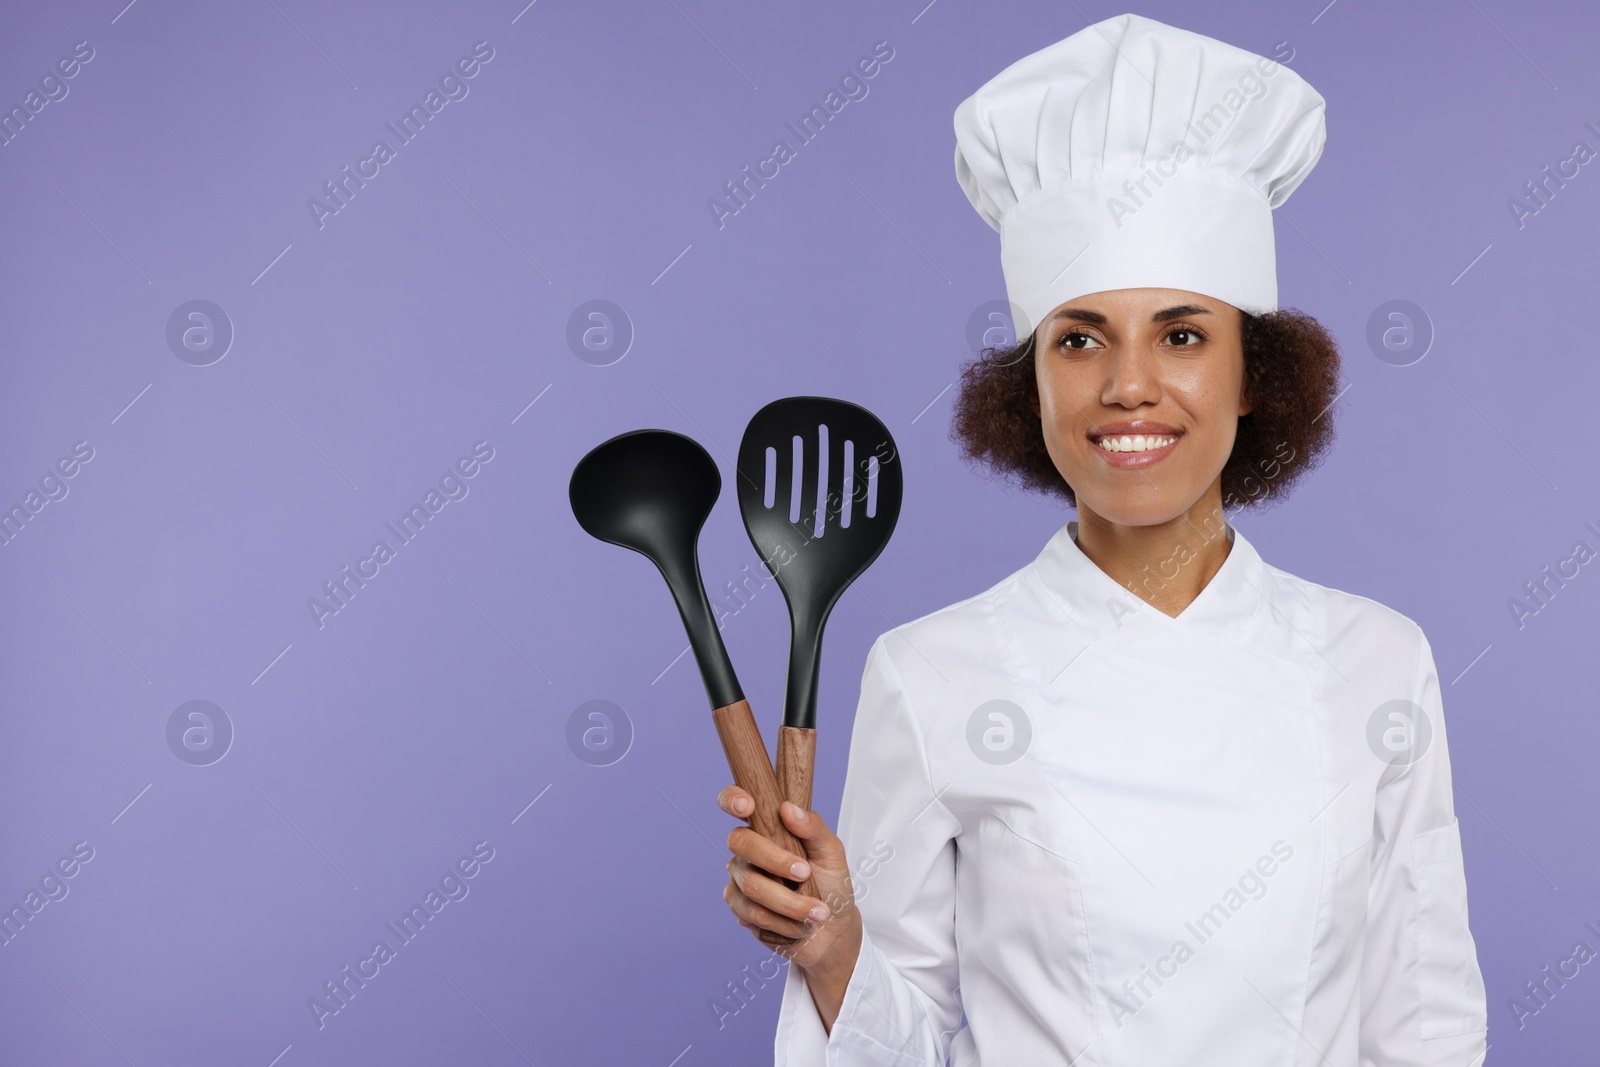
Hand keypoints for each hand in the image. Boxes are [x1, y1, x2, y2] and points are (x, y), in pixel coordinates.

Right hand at [717, 785, 862, 977]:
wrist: (833, 928)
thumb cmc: (831, 884)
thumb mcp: (831, 852)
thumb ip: (813, 827)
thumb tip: (788, 808)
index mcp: (767, 827)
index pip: (736, 802)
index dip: (733, 799)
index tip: (748, 806)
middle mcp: (748, 851)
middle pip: (741, 843)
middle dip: (775, 860)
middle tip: (805, 873)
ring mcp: (740, 879)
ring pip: (751, 886)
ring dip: (790, 903)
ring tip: (818, 913)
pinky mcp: (740, 910)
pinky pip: (754, 913)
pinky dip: (784, 921)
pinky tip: (800, 924)